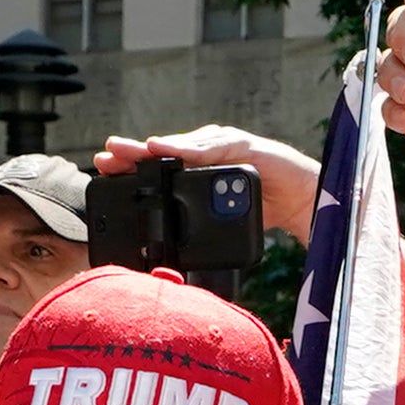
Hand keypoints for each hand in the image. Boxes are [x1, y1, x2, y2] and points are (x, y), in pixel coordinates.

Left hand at [92, 124, 321, 242]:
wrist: (302, 198)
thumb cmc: (260, 207)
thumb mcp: (220, 221)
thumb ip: (197, 226)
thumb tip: (166, 259)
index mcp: (196, 172)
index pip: (157, 167)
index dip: (130, 166)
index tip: (102, 169)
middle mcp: (206, 154)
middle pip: (164, 151)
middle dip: (134, 152)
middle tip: (107, 153)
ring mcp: (224, 147)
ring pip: (184, 145)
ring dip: (158, 147)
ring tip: (136, 149)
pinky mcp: (245, 147)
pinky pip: (215, 147)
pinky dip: (191, 149)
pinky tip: (170, 149)